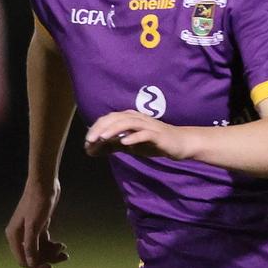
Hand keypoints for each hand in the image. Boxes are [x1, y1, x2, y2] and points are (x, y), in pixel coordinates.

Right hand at [5, 179, 66, 267]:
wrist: (44, 184)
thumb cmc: (37, 203)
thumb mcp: (34, 227)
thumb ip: (31, 246)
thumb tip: (31, 264)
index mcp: (14, 237)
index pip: (23, 260)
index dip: (36, 267)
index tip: (50, 267)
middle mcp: (19, 236)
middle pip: (33, 257)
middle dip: (47, 258)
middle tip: (63, 256)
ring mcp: (29, 232)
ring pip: (40, 250)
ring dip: (52, 253)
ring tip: (64, 248)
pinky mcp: (38, 228)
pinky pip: (44, 243)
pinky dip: (52, 246)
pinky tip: (62, 245)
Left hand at [84, 112, 198, 160]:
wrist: (180, 143)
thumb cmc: (154, 142)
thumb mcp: (131, 144)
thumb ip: (114, 145)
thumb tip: (93, 150)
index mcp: (130, 118)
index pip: (109, 118)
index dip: (96, 128)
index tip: (87, 141)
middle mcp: (137, 118)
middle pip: (115, 118)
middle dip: (100, 128)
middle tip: (90, 140)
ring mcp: (148, 125)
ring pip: (127, 123)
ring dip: (113, 130)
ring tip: (102, 139)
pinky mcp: (157, 134)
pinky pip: (143, 134)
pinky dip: (133, 137)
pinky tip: (124, 143)